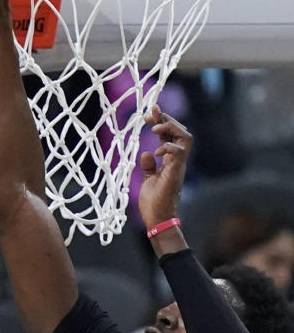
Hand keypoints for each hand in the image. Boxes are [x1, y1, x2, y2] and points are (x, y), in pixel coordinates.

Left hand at [138, 107, 192, 231]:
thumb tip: (146, 152)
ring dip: (171, 129)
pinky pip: (180, 153)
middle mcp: (177, 160)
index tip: (150, 112)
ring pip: (185, 137)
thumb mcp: (148, 180)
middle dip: (167, 119)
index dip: (162, 121)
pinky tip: (157, 151)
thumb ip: (148, 167)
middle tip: (151, 113)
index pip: (170, 135)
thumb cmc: (153, 203)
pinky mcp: (176, 173)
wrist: (156, 219)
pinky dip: (169, 148)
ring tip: (155, 129)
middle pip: (180, 131)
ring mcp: (178, 165)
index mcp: (170, 160)